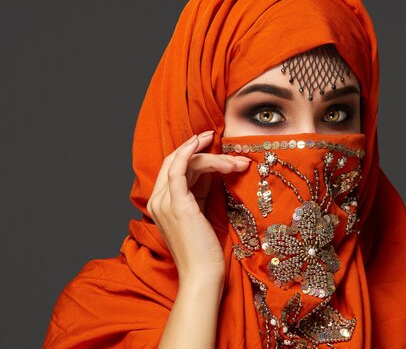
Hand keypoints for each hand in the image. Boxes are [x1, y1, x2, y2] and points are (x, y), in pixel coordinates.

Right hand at [147, 131, 249, 283]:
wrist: (203, 274)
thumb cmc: (205, 250)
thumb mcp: (201, 213)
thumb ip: (200, 192)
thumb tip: (212, 170)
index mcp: (161, 203)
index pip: (175, 169)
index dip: (194, 154)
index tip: (214, 145)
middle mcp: (157, 200)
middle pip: (177, 162)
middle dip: (203, 151)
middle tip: (226, 148)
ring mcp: (164, 201)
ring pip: (184, 163)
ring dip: (213, 157)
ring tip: (237, 163)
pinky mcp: (177, 203)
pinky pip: (179, 166)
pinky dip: (190, 150)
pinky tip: (204, 142)